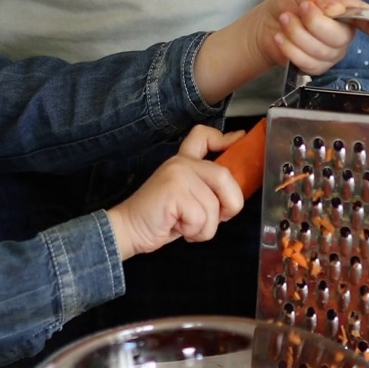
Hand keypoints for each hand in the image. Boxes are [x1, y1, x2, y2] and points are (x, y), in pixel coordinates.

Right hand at [106, 126, 244, 258]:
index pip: (203, 136)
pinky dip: (193, 232)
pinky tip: (177, 227)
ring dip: (205, 228)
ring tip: (186, 226)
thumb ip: (207, 190)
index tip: (239, 139)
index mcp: (184, 162)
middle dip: (230, 205)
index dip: (225, 138)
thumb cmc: (161, 219)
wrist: (129, 229)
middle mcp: (181, 163)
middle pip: (225, 176)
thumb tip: (234, 196)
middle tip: (218, 218)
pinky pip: (201, 217)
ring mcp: (177, 174)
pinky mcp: (173, 190)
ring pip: (214, 205)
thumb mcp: (189, 200)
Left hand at [193, 0, 368, 103]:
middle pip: (340, 36)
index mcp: (346, 12)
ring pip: (321, 50)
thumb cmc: (289, 4)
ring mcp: (330, 53)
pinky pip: (307, 63)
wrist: (265, 24)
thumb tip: (336, 9)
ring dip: (297, 33)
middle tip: (302, 8)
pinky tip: (281, 37)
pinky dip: (290, 48)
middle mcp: (342, 34)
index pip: (367, 19)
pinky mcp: (315, 67)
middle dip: (316, 22)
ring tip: (285, 19)